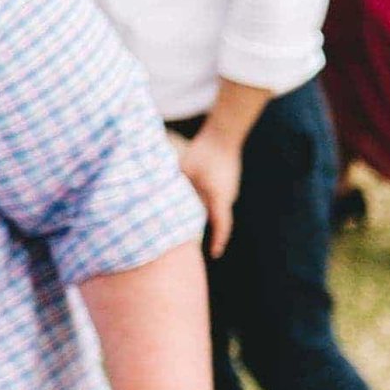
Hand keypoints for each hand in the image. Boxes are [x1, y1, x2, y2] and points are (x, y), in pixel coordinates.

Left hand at [176, 132, 241, 257]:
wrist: (222, 135)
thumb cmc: (204, 152)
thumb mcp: (185, 170)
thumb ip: (177, 186)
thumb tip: (161, 197)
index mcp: (219, 197)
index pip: (221, 225)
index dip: (218, 241)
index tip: (214, 254)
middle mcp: (227, 197)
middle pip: (216, 219)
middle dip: (207, 230)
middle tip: (192, 241)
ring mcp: (228, 190)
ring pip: (214, 208)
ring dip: (203, 214)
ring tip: (188, 220)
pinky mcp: (226, 184)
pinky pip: (215, 198)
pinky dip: (205, 202)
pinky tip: (194, 197)